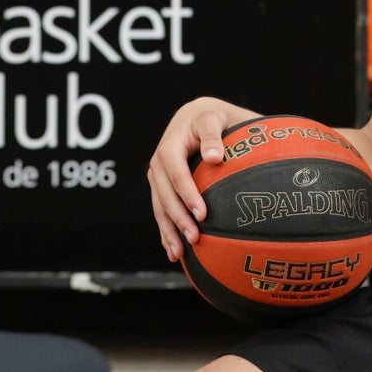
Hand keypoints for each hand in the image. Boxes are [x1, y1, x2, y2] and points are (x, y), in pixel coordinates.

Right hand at [147, 97, 258, 262]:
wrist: (194, 118)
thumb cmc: (208, 120)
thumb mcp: (211, 120)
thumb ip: (213, 135)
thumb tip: (214, 157)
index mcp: (169, 147)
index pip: (177, 174)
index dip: (188, 194)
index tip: (202, 214)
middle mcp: (158, 164)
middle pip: (165, 195)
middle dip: (178, 218)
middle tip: (195, 237)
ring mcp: (157, 178)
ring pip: (159, 207)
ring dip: (168, 231)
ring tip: (180, 253)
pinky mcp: (160, 188)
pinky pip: (161, 212)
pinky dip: (165, 232)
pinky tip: (173, 251)